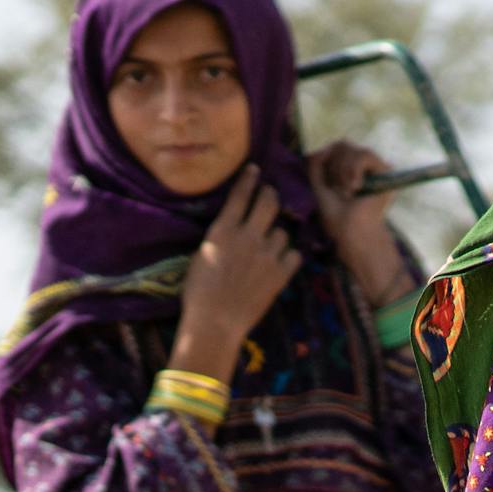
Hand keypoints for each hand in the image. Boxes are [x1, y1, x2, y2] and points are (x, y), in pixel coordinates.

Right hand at [170, 165, 297, 382]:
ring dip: (277, 235)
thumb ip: (220, 237)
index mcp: (224, 230)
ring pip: (283, 232)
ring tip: (269, 246)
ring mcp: (268, 253)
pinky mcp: (282, 273)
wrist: (215, 321)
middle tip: (270, 195)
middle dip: (271, 194)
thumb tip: (231, 226)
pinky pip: (294, 254)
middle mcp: (248, 236)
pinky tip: (281, 262)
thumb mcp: (201, 255)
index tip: (255, 170)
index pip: (240, 195)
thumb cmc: (198, 291)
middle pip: (269, 202)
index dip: (249, 179)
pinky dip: (289, 257)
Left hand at [310, 141, 416, 309]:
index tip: (327, 182)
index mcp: (346, 171)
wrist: (353, 232)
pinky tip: (356, 187)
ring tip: (348, 191)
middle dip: (334, 166)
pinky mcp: (384, 172)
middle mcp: (362, 167)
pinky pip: (364, 155)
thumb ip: (317, 165)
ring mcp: (373, 169)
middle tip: (339, 190)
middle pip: (342, 145)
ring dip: (342, 170)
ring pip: (352, 149)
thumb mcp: (320, 187)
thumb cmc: (337, 218)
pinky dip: (354, 170)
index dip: (326, 158)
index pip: (335, 149)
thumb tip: (325, 146)